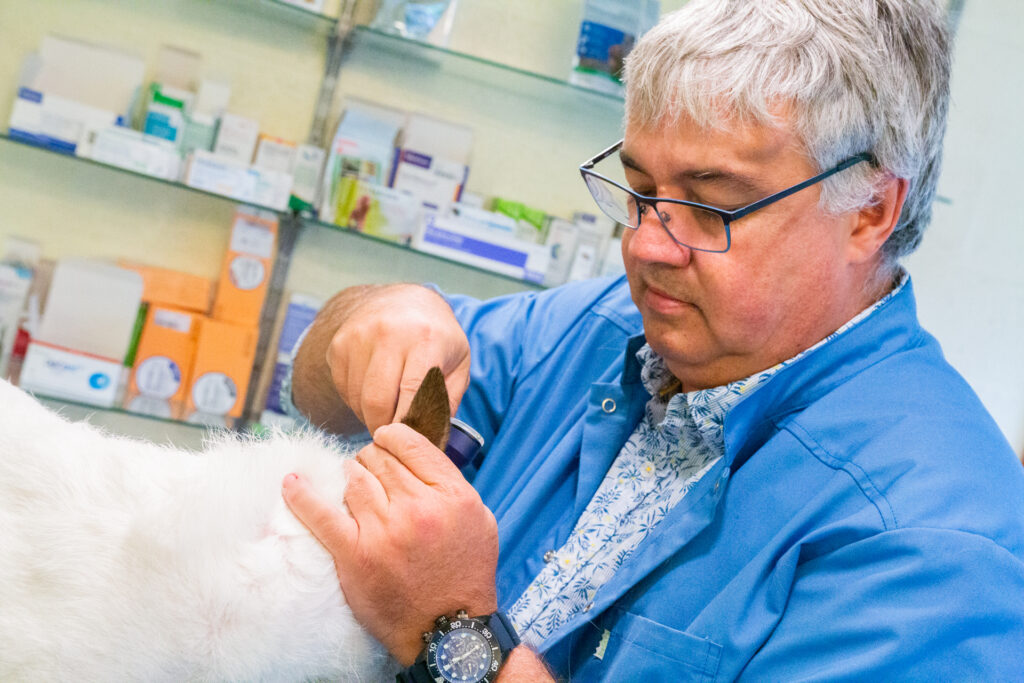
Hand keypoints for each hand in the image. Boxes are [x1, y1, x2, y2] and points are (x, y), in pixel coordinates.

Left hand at [282, 423, 498, 665]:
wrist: (449, 628)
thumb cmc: (465, 573)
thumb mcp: (479, 518)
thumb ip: (450, 483)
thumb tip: (414, 456)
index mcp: (452, 495)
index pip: (409, 443)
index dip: (392, 437)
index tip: (385, 442)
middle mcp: (418, 508)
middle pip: (379, 459)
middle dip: (372, 460)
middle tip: (373, 474)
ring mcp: (384, 531)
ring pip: (353, 478)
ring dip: (350, 477)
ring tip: (354, 487)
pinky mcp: (355, 555)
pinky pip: (321, 515)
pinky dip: (302, 496)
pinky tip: (291, 482)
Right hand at [332, 284, 470, 433]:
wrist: (403, 300)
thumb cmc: (436, 337)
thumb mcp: (459, 361)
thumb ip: (449, 399)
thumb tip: (433, 438)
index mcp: (425, 338)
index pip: (411, 393)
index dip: (409, 424)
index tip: (410, 441)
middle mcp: (388, 333)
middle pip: (377, 401)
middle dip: (384, 428)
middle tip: (394, 436)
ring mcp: (358, 336)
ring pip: (357, 399)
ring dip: (370, 415)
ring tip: (387, 411)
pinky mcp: (339, 344)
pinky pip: (344, 389)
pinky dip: (357, 401)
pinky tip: (373, 392)